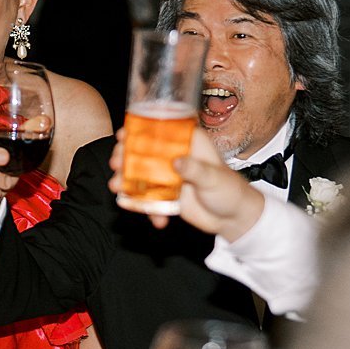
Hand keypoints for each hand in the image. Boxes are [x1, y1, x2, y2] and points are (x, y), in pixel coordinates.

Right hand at [107, 126, 265, 238]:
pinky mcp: (165, 196)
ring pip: (139, 173)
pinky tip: (155, 220)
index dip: (138, 128)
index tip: (123, 134)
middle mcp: (174, 156)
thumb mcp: (214, 177)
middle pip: (142, 150)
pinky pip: (148, 199)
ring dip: (125, 181)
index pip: (160, 129)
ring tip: (116, 188)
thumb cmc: (230, 190)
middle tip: (115, 164)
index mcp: (188, 143)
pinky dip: (145, 208)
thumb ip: (195, 169)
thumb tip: (177, 163)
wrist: (234, 219)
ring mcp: (168, 176)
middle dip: (124, 156)